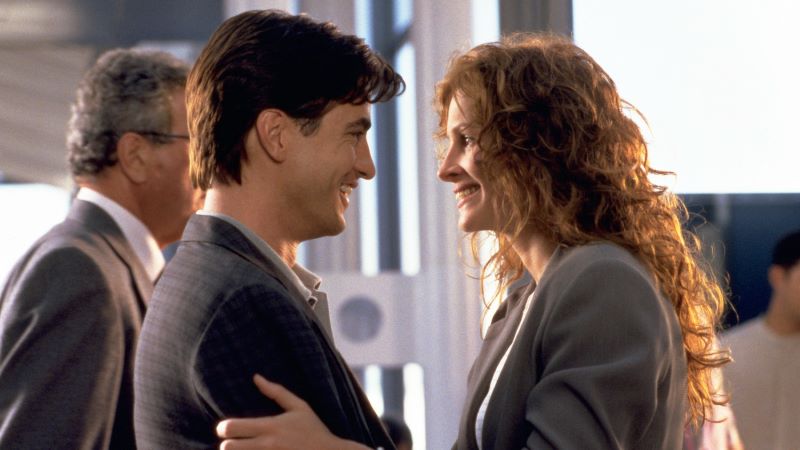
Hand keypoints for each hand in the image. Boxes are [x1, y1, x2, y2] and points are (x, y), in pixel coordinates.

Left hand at [216, 374, 369, 449]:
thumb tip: (256, 377)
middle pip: (228, 447)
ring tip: (241, 449)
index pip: (232, 427)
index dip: (222, 428)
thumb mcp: (300, 407)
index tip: (225, 428)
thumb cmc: (314, 429)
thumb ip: (276, 392)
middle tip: (231, 442)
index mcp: (271, 426)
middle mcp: (267, 445)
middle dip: (225, 444)